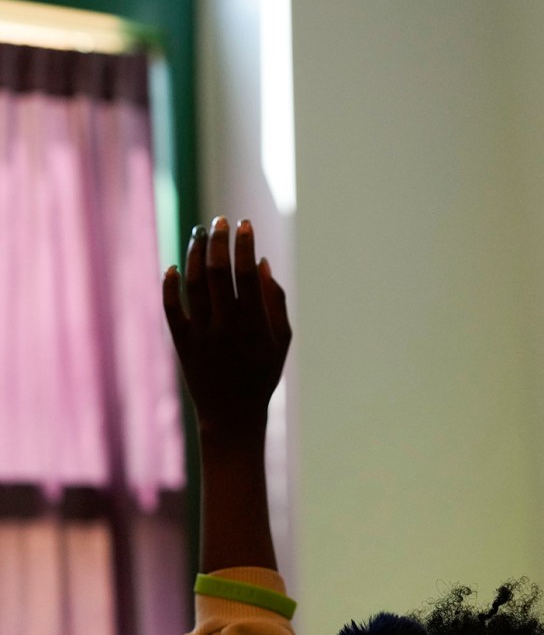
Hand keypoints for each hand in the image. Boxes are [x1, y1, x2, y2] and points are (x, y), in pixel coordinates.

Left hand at [163, 217, 290, 434]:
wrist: (232, 414)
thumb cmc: (262, 373)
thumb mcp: (281, 340)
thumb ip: (275, 301)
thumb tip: (262, 263)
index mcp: (255, 324)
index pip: (247, 274)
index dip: (244, 245)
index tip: (245, 224)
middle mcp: (226, 326)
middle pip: (217, 273)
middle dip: (218, 241)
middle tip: (220, 220)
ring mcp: (201, 334)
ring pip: (193, 285)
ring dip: (195, 254)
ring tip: (199, 234)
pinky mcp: (182, 343)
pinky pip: (172, 308)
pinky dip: (170, 285)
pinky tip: (174, 266)